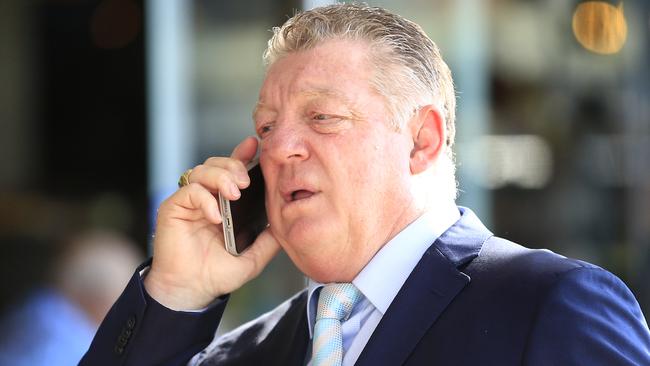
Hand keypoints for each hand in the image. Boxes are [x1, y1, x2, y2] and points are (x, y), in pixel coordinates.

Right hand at [144, 137, 280, 309]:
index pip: (232, 171)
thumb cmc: (217, 275)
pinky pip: (189, 190)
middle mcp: (205, 198)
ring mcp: (188, 202)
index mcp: (223, 203)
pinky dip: (205, 199)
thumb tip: (286, 223)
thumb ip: (268, 240)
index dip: (242, 154)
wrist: (192, 292)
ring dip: (220, 177)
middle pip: (216, 163)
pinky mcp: (172, 208)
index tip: (255, 145)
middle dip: (233, 165)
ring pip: (201, 170)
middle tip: (246, 183)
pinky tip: (216, 216)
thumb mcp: (252, 258)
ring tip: (234, 195)